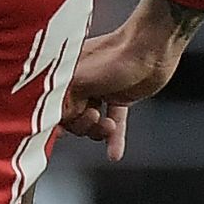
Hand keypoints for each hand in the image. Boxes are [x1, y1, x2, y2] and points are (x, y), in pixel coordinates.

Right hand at [60, 0, 202, 161]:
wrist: (152, 48)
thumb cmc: (114, 56)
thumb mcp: (79, 80)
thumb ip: (62, 102)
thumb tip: (53, 124)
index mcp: (64, 74)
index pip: (51, 105)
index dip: (55, 120)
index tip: (59, 131)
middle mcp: (80, 82)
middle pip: (72, 119)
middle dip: (82, 125)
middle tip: (93, 116)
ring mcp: (101, 90)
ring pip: (93, 124)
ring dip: (99, 131)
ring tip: (109, 127)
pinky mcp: (121, 98)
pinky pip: (115, 123)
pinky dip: (115, 139)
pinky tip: (114, 155)